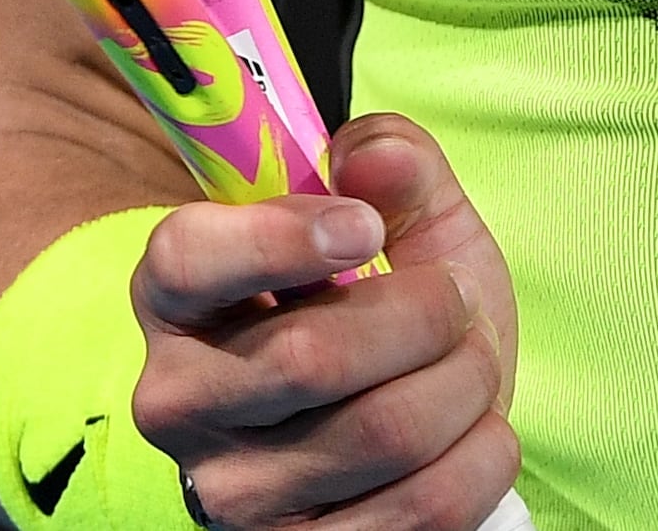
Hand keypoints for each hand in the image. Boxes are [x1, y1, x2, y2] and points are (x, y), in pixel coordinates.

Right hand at [129, 114, 523, 529]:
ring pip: (385, 430)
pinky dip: (481, 453)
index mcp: (176, 298)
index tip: (364, 229)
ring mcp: (233, 494)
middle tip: (455, 302)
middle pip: (312, 355)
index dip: (281, 238)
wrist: (413, 433)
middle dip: (425, 315)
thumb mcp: (397, 221)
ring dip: (466, 382)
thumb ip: (391, 165)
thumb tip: (374, 160)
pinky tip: (471, 428)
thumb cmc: (388, 312)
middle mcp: (180, 401)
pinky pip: (425, 505)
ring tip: (469, 363)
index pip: (188, 260)